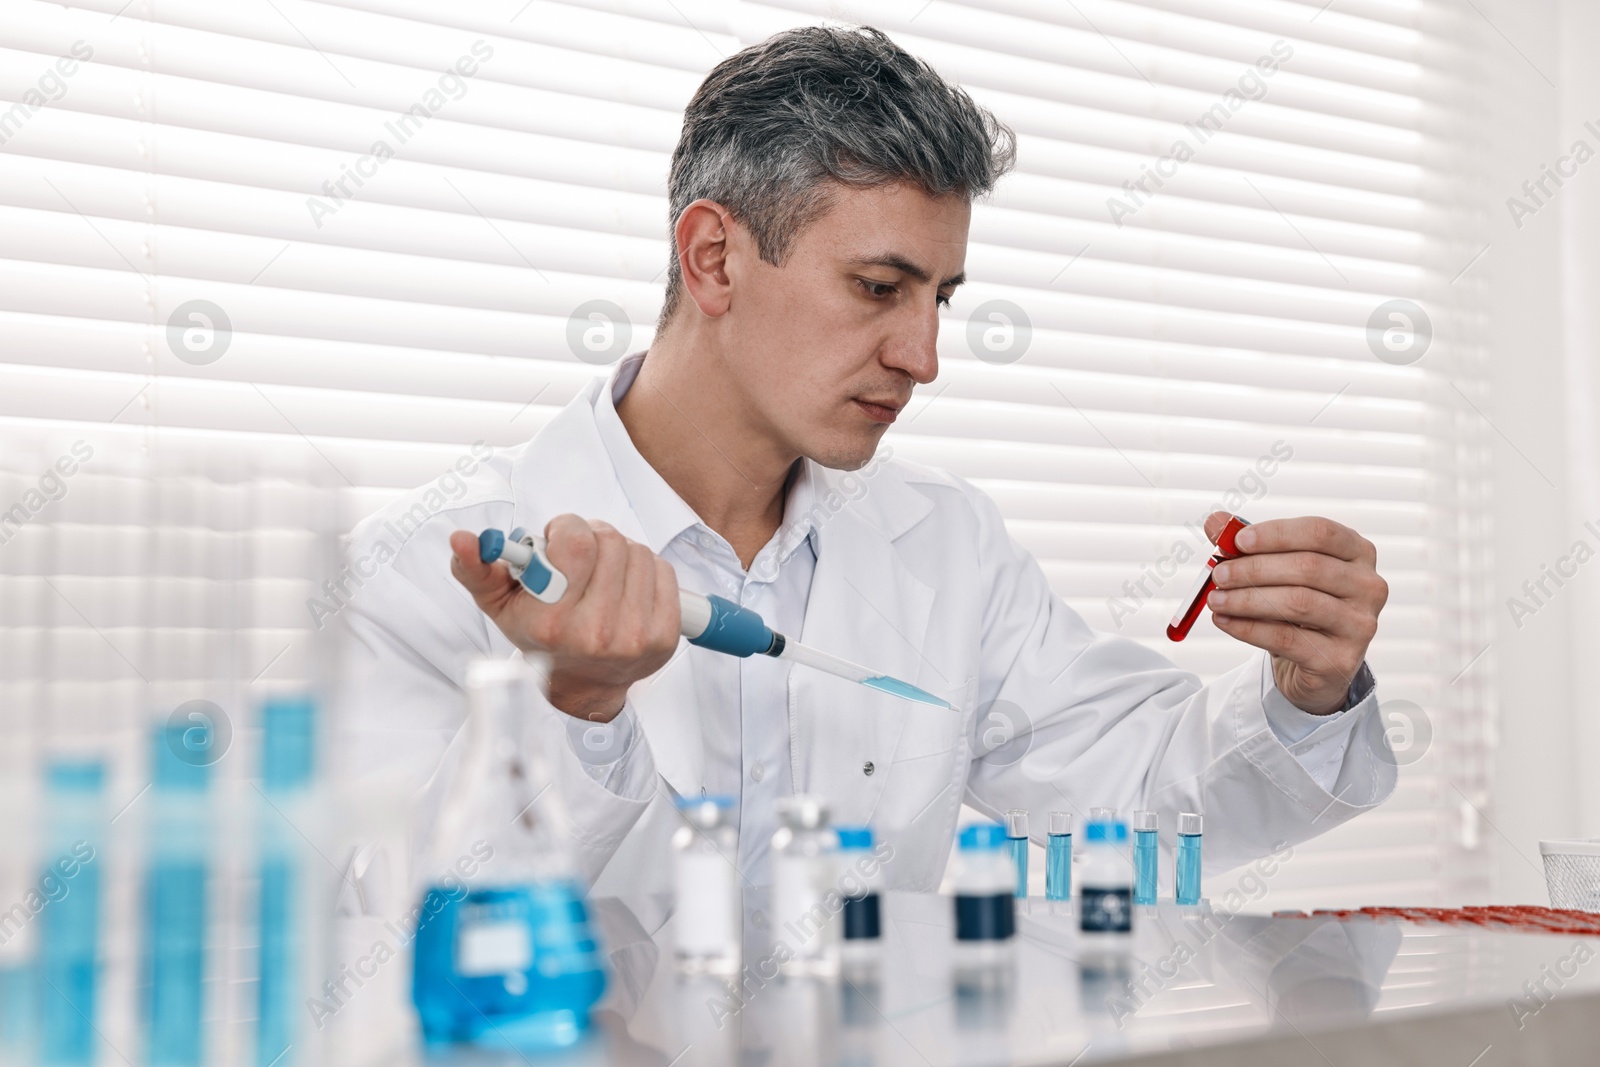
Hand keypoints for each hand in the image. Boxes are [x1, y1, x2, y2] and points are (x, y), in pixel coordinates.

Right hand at [448, 516, 680, 721]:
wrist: (583, 682)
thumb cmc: (541, 635)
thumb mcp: (499, 604)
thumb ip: (476, 569)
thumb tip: (463, 540)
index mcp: (553, 620)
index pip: (577, 542)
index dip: (568, 529)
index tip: (559, 540)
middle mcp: (596, 632)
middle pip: (611, 542)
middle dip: (594, 539)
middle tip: (582, 557)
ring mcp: (636, 636)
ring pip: (639, 552)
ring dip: (621, 554)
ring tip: (604, 574)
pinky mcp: (665, 636)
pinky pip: (665, 573)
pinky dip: (646, 571)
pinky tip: (627, 588)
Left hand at [1202, 512, 1387, 715]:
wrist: (1314, 662)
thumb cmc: (1297, 605)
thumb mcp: (1278, 570)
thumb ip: (1250, 545)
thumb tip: (1215, 522)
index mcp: (1358, 552)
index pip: (1320, 533)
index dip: (1277, 534)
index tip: (1238, 541)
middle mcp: (1368, 586)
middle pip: (1308, 567)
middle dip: (1255, 569)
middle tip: (1218, 574)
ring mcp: (1360, 624)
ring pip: (1298, 603)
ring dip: (1247, 600)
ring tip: (1216, 600)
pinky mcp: (1341, 659)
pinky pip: (1286, 638)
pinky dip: (1248, 628)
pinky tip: (1224, 621)